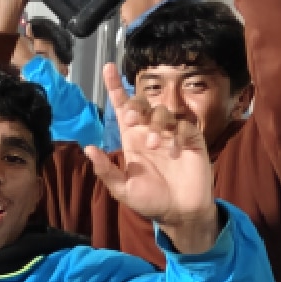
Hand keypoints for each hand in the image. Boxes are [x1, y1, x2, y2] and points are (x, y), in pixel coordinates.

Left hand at [85, 63, 218, 252]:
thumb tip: (89, 148)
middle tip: (131, 121)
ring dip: (156, 126)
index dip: (116, 88)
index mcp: (133, 140)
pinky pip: (183, 126)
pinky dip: (176, 136)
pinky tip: (173, 152)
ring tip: (155, 147)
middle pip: (143, 104)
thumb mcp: (123, 190)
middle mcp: (151, 132)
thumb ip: (106, 171)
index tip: (108, 68)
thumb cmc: (151, 201)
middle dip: (136, 107)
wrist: (180, 213)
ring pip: (163, 112)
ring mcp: (172, 134)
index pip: (123, 108)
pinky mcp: (191, 139)